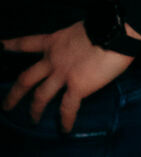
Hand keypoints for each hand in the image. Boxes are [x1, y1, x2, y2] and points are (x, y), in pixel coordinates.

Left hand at [2, 23, 135, 130]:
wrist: (114, 33)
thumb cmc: (104, 26)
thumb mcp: (79, 31)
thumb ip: (73, 43)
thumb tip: (80, 51)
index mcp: (53, 42)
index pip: (26, 44)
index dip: (11, 46)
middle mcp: (52, 60)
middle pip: (26, 79)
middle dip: (15, 94)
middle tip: (6, 106)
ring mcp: (62, 75)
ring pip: (41, 96)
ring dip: (35, 110)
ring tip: (33, 121)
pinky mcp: (77, 87)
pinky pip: (68, 107)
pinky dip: (65, 120)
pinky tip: (65, 129)